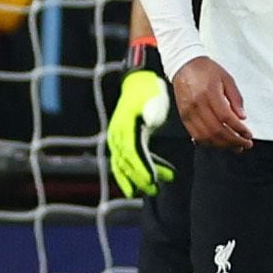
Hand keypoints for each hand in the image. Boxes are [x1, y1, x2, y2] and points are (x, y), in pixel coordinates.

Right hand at [105, 67, 173, 196]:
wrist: (138, 82)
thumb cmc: (149, 91)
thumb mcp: (154, 97)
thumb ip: (153, 110)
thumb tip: (152, 121)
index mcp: (125, 127)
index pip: (133, 152)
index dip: (142, 168)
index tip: (153, 180)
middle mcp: (117, 136)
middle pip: (127, 163)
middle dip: (140, 178)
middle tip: (155, 189)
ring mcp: (118, 139)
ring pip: (123, 165)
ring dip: (136, 179)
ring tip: (152, 190)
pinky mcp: (123, 140)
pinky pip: (124, 161)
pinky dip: (133, 172)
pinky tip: (147, 180)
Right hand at [172, 56, 250, 150]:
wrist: (184, 65)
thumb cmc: (207, 70)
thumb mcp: (228, 79)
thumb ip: (236, 98)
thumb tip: (242, 117)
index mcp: (210, 93)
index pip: (226, 118)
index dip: (239, 129)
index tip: (248, 134)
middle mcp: (197, 105)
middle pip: (216, 130)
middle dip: (233, 140)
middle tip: (245, 144)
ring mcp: (188, 112)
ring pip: (205, 136)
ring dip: (222, 145)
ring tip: (235, 147)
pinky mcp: (183, 116)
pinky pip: (195, 134)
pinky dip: (208, 142)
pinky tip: (219, 143)